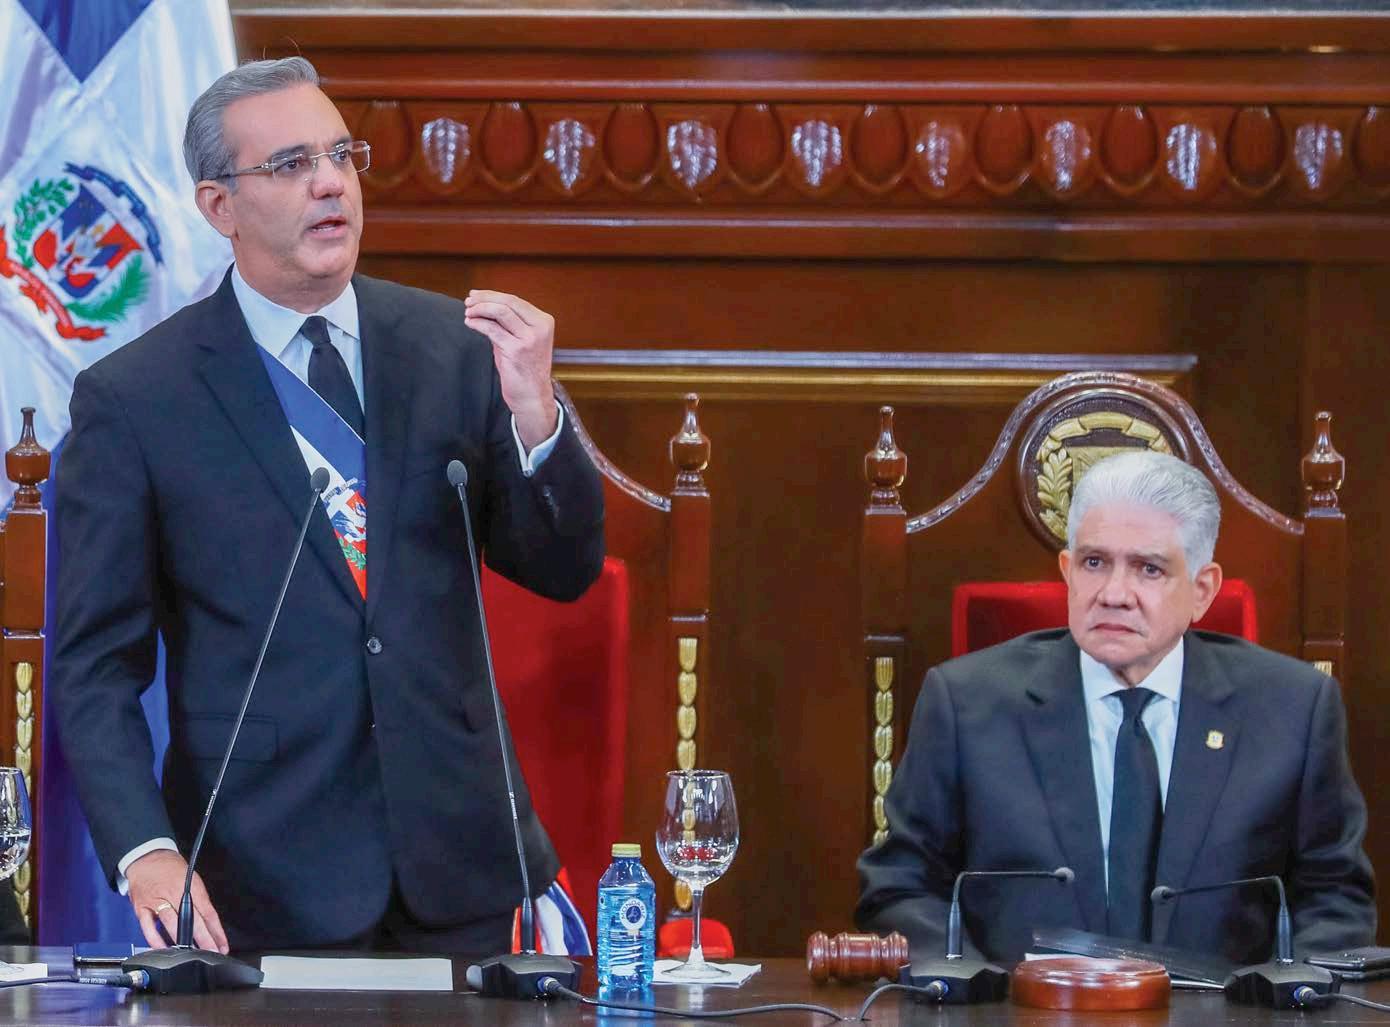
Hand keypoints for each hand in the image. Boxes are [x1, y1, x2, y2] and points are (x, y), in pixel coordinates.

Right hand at [125, 849, 228, 953]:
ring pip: (172, 924)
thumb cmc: (171, 868)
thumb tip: (209, 924)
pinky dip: (156, 940)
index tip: (222, 945)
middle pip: (192, 920)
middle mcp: (175, 893)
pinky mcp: (142, 907)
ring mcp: (157, 901)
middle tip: (212, 953)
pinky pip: (148, 927)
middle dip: (204, 940)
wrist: (146, 857)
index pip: (208, 912)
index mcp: (191, 886)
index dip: (216, 931)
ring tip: (192, 955)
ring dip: (182, 943)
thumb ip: (198, 900)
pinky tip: (164, 949)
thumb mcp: (191, 878)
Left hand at [463, 290, 557, 447]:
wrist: (532, 395)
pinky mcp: (517, 350)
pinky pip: (492, 330)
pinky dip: (478, 323)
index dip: (492, 295)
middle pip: (508, 302)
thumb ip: (508, 323)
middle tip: (468, 301)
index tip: (476, 295)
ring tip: (468, 312)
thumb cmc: (524, 368)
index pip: (515, 300)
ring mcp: (530, 339)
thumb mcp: (520, 339)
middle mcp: (540, 327)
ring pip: (500, 311)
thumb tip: (483, 305)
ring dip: (480, 309)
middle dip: (484, 299)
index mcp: (544, 321)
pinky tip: (470, 323)